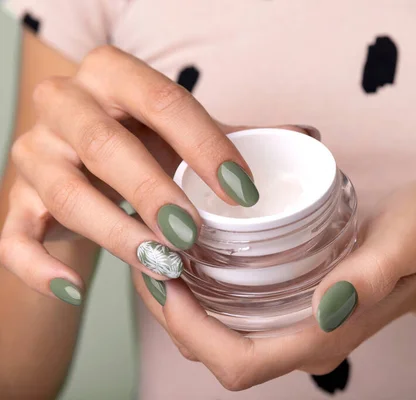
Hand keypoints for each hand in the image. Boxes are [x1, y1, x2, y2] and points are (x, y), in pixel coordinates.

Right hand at [0, 45, 311, 304]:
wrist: (77, 154)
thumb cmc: (140, 138)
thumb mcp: (181, 129)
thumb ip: (236, 134)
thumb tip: (308, 138)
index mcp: (113, 75)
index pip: (164, 101)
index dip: (207, 146)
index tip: (245, 192)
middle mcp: (65, 105)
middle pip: (107, 145)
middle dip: (154, 191)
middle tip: (196, 231)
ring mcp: (34, 153)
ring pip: (68, 195)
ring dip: (117, 233)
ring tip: (163, 265)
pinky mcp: (14, 201)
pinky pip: (14, 238)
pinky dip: (41, 268)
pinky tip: (77, 292)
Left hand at [133, 180, 415, 389]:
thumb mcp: (407, 241)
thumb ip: (373, 274)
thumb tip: (325, 307)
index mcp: (323, 336)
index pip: (240, 363)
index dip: (192, 332)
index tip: (166, 281)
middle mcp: (303, 339)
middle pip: (217, 354)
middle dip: (173, 316)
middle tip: (150, 257)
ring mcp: (297, 323)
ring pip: (219, 334)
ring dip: (181, 304)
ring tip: (161, 252)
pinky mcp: (295, 302)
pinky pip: (234, 311)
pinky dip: (203, 290)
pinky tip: (194, 251)